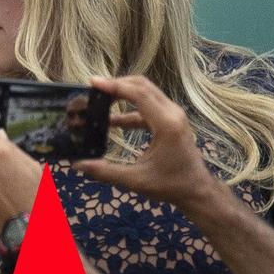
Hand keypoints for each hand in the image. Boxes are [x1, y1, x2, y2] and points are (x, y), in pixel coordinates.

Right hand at [73, 76, 213, 207]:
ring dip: (124, 94)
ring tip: (101, 101)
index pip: (138, 94)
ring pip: (147, 93)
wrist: (196, 190)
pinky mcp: (172, 120)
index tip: (94, 83)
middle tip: (94, 89)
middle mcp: (172, 113)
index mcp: (166, 124)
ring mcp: (174, 115)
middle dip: (117, 85)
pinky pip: (149, 106)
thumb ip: (105, 172)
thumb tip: (77, 165)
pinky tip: (113, 121)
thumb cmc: (170, 185)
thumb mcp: (135, 180)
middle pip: (142, 86)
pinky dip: (131, 109)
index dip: (115, 86)